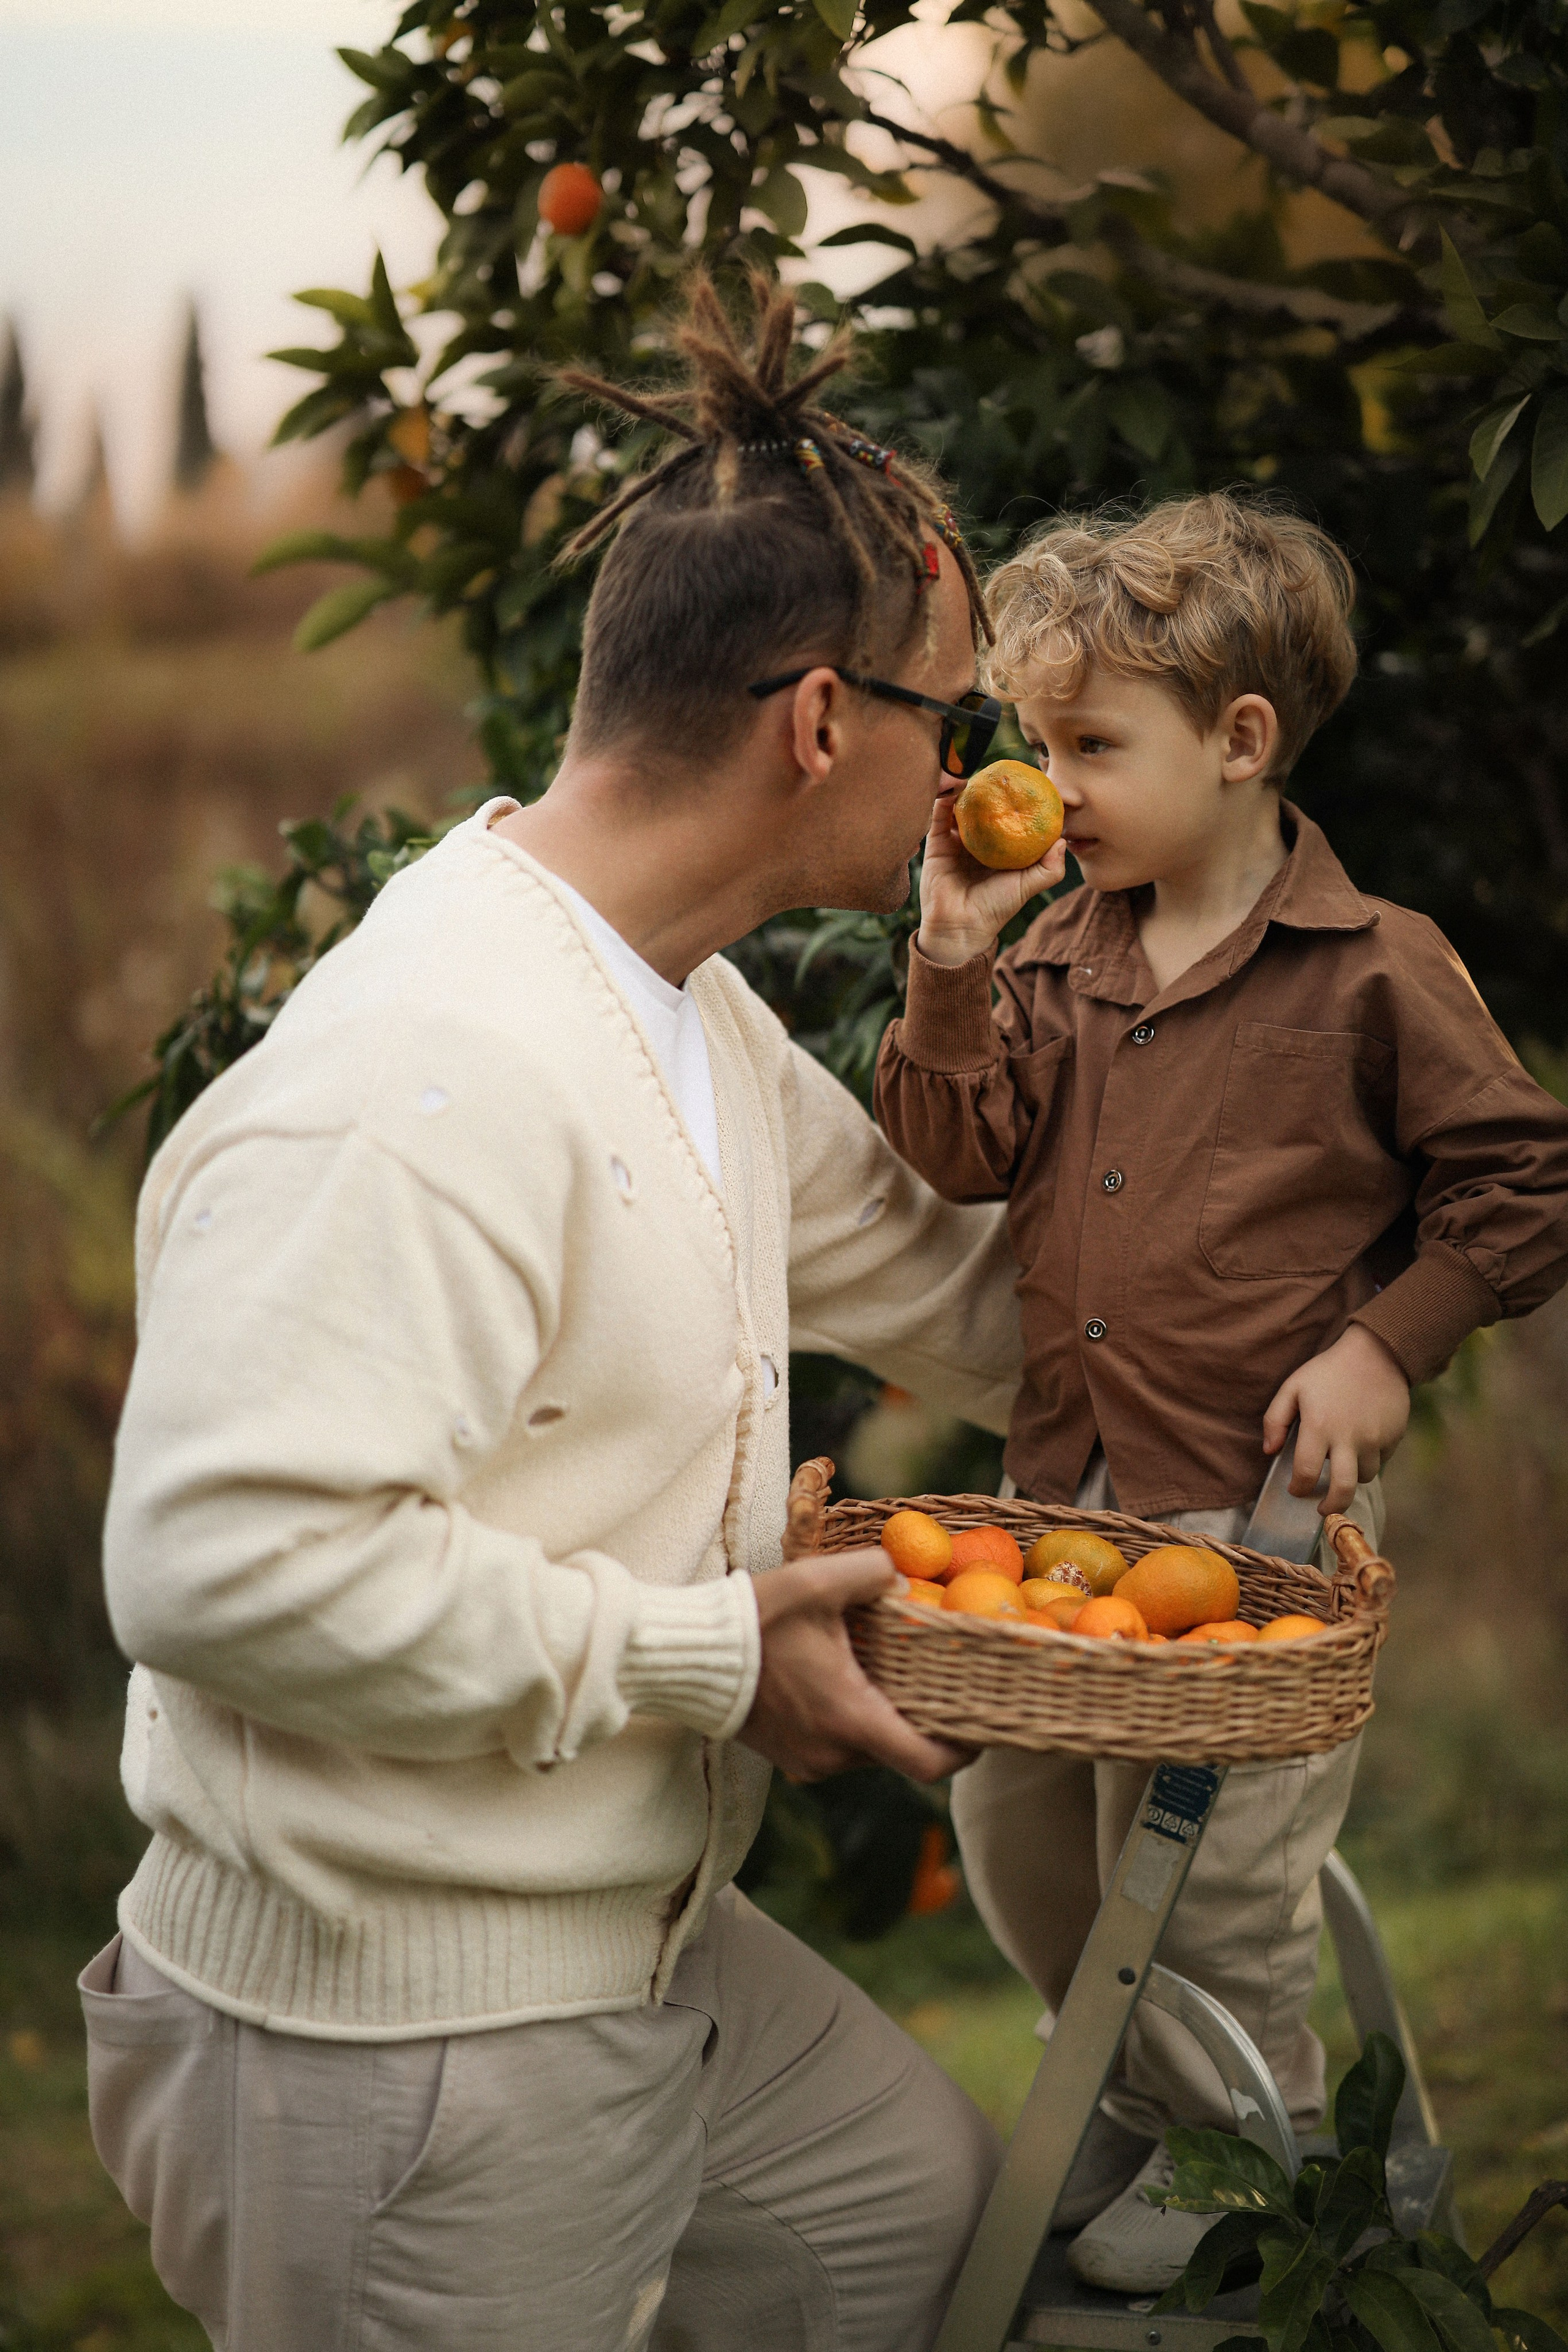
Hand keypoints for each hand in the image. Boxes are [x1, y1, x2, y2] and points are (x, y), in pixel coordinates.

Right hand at [739, 1548, 971, 1782]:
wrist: (688, 1655)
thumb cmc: (755, 1619)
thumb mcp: (818, 1581)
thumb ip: (873, 1571)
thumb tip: (902, 1578)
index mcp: (849, 1719)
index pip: (927, 1763)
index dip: (963, 1752)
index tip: (980, 1729)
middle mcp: (832, 1755)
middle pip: (899, 1751)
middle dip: (920, 1720)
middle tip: (935, 1682)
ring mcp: (807, 1763)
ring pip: (867, 1750)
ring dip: (881, 1718)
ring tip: (882, 1674)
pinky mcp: (788, 1759)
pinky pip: (837, 1749)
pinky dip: (851, 1723)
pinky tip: (843, 1683)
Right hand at [916, 785, 1066, 968]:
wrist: (960, 927)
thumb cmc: (996, 908)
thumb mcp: (1028, 886)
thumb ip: (1050, 868)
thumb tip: (1063, 840)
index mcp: (1001, 850)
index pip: (1010, 818)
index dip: (1018, 801)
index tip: (1027, 782)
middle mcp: (979, 842)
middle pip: (985, 808)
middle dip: (991, 789)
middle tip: (1001, 772)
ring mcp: (956, 840)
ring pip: (961, 806)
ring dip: (967, 788)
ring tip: (977, 773)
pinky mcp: (936, 842)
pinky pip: (939, 814)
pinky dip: (945, 797)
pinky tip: (955, 784)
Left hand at [1262, 1325, 1410, 1516]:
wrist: (1377, 1354)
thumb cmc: (1328, 1371)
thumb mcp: (1293, 1387)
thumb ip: (1274, 1419)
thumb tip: (1269, 1450)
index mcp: (1319, 1426)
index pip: (1305, 1473)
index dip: (1298, 1488)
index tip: (1295, 1489)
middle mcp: (1348, 1438)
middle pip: (1342, 1490)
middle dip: (1331, 1507)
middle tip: (1322, 1509)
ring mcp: (1374, 1440)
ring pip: (1364, 1478)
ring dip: (1351, 1479)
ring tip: (1342, 1466)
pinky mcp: (1393, 1438)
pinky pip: (1381, 1461)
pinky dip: (1369, 1461)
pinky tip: (1361, 1445)